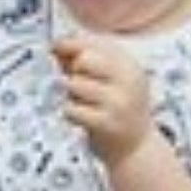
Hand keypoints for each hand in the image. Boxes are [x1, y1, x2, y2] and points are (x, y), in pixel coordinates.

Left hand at [52, 36, 153, 166]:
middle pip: (84, 60)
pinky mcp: (105, 123)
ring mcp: (117, 101)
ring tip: (85, 105)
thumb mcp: (109, 80)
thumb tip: (56, 45)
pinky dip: (70, 113)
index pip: (95, 43)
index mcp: (129, 64)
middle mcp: (127, 79)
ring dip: (71, 95)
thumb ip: (83, 62)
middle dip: (74, 71)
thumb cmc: (117, 110)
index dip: (70, 43)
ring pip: (74, 85)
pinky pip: (71, 109)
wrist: (136, 147)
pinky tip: (82, 118)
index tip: (55, 46)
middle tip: (79, 86)